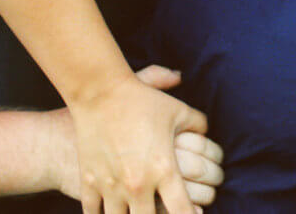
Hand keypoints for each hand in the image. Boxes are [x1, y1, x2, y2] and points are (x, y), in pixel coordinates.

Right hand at [48, 66, 220, 210]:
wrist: (97, 94)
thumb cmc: (139, 100)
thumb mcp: (176, 110)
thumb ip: (197, 124)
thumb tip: (207, 132)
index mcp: (163, 169)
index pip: (183, 210)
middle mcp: (138, 184)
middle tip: (167, 210)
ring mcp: (111, 187)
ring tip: (138, 212)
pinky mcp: (88, 183)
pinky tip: (113, 213)